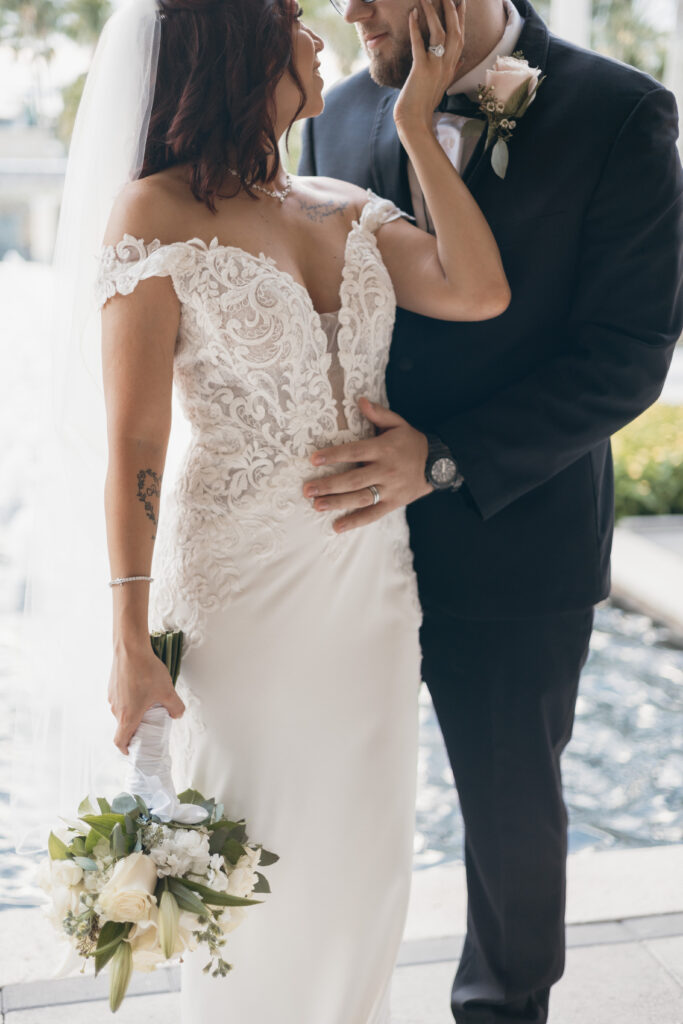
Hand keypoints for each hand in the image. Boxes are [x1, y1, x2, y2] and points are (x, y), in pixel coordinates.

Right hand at [108, 646, 185, 754]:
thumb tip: (177, 714)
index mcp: (127, 716)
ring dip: (133, 712)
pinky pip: (121, 698)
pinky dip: (129, 700)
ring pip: (122, 711)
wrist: (130, 648)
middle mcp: (116, 709)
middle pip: (123, 726)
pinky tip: (142, 688)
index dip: (126, 749)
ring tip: (148, 703)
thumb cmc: (146, 671)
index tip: (133, 750)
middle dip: (135, 728)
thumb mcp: (168, 691)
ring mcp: (112, 696)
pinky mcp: (112, 685)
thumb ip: (175, 707)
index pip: (120, 741)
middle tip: (149, 723)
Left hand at [303, 397, 433, 532]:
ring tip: (317, 505)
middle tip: (307, 489)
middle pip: (353, 479)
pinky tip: (337, 527)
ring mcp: (390, 489)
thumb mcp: (398, 423)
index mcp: (383, 449)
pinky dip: (355, 522)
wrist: (438, 464)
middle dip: (329, 485)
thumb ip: (379, 414)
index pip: (354, 452)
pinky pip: (373, 514)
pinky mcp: (393, 503)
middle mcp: (385, 470)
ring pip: (360, 498)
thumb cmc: (411, 442)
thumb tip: (360, 400)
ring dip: (337, 503)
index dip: (334, 456)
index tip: (314, 460)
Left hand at [393, 0, 465, 137]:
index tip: (461, 2)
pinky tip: (412, 14)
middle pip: (455, 31)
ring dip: (433, 13)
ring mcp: (436, 67)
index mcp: (452, 67)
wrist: (415, 121)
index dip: (461, 18)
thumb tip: (462, 61)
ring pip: (440, 34)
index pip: (461, 37)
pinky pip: (419, 44)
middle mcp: (448, 65)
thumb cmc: (425, 103)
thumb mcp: (443, 85)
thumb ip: (453, 71)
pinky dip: (415, 28)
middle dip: (451, 9)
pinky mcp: (421, 70)